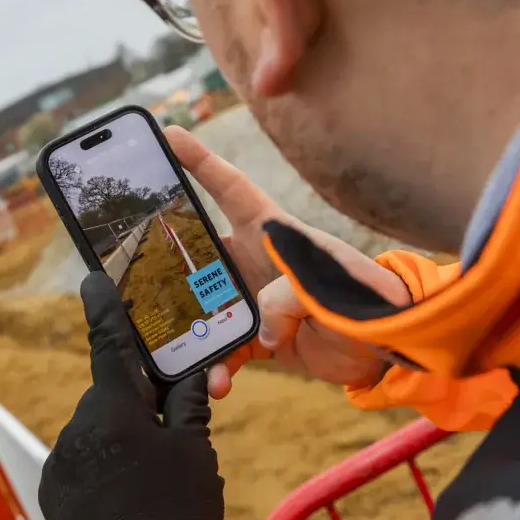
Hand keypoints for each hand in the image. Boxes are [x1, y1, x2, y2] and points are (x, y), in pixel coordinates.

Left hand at [39, 273, 234, 519]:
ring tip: (147, 483)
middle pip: (109, 397)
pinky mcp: (52, 491)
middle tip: (166, 437)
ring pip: (94, 432)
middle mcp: (76, 426)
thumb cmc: (179, 510)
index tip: (92, 278)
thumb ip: (188, 403)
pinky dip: (99, 470)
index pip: (109, 343)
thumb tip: (191, 371)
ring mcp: (60, 461)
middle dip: (134, 406)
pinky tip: (124, 499)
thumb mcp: (195, 450)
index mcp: (113, 407)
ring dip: (117, 442)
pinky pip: (78, 463)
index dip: (104, 307)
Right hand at [164, 127, 410, 394]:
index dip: (198, 160)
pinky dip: (215, 369)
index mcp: (271, 232)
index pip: (229, 188)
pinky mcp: (256, 336)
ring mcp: (251, 298)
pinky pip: (222, 350)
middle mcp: (252, 260)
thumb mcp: (335, 284)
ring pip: (201, 307)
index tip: (166, 134)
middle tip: (130, 265)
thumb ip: (292, 295)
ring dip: (187, 328)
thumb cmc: (371, 299)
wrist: (389, 348)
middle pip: (196, 251)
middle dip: (162, 255)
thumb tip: (262, 330)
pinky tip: (216, 385)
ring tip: (173, 348)